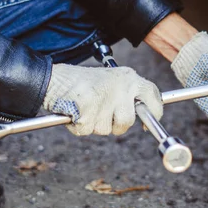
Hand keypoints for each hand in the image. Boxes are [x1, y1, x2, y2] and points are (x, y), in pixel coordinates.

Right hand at [43, 64, 161, 135]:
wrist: (52, 78)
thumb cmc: (82, 84)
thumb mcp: (111, 82)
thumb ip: (128, 97)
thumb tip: (147, 119)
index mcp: (129, 78)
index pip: (153, 95)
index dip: (154, 113)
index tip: (147, 126)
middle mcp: (120, 86)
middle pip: (127, 122)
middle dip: (115, 125)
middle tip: (102, 114)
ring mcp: (104, 97)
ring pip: (105, 129)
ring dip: (94, 125)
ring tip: (86, 107)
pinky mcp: (87, 108)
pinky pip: (86, 130)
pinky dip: (78, 126)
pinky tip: (75, 111)